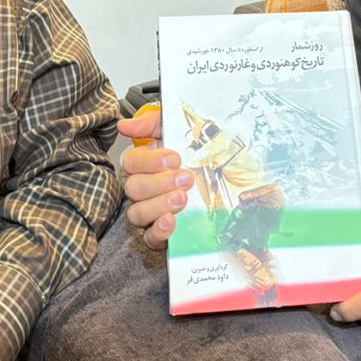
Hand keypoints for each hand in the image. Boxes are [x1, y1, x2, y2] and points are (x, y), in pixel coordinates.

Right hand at [117, 105, 192, 249]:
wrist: (235, 176)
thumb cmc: (202, 150)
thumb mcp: (179, 128)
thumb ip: (152, 122)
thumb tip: (124, 125)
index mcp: (147, 163)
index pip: (132, 162)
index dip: (150, 161)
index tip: (174, 158)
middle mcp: (145, 188)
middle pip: (133, 188)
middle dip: (159, 183)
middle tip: (185, 178)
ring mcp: (152, 212)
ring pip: (137, 213)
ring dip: (158, 205)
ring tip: (181, 198)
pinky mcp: (163, 234)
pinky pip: (150, 238)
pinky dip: (158, 231)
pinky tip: (171, 221)